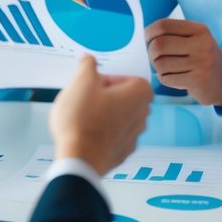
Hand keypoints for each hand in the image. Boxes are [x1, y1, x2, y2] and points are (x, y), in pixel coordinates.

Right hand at [50, 55, 152, 174]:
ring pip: (120, 118)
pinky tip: (84, 132)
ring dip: (104, 114)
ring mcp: (133, 137)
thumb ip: (88, 65)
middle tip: (87, 97)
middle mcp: (142, 116)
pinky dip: (101, 133)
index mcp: (139, 95)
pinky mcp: (121, 154)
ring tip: (82, 116)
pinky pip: (113, 137)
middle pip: (126, 98)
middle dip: (107, 96)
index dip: (111, 79)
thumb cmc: (83, 120)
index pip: (130, 78)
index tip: (95, 83)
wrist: (79, 160)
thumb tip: (89, 61)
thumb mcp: (81, 81)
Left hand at [144, 18, 221, 105]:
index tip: (147, 39)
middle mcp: (202, 44)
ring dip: (158, 67)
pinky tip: (174, 76)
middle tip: (154, 57)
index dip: (149, 32)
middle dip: (150, 52)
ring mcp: (201, 63)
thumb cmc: (201, 55)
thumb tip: (145, 38)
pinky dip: (164, 78)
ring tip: (166, 67)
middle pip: (159, 45)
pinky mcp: (197, 81)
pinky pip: (166, 78)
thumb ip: (173, 34)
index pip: (164, 25)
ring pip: (161, 64)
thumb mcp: (194, 38)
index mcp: (199, 29)